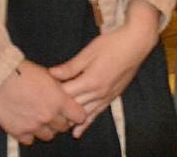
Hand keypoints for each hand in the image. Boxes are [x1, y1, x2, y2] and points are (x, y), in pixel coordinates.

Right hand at [0, 60, 85, 145]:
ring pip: (48, 136)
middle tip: (53, 112)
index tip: (72, 111)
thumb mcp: (49, 75)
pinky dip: (29, 134)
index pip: (79, 116)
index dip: (76, 113)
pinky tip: (26, 123)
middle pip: (63, 127)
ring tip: (39, 118)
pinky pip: (30, 140)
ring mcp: (33, 126)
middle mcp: (48, 116)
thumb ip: (60, 88)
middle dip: (60, 120)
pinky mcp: (18, 132)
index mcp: (59, 100)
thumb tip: (67, 94)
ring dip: (46, 128)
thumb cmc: (23, 72)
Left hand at [49, 0, 160, 137]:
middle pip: (72, 107)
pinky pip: (96, 114)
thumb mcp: (88, 52)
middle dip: (57, 109)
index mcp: (89, 81)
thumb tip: (50, 74)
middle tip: (42, 110)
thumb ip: (70, 67)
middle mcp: (97, 93)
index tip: (40, 92)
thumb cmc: (112, 44)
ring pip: (83, 114)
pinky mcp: (112, 97)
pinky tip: (77, 132)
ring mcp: (105, 97)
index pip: (64, 94)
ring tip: (54, 125)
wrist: (136, 44)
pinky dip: (86, 123)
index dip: (51, 94)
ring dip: (69, 120)